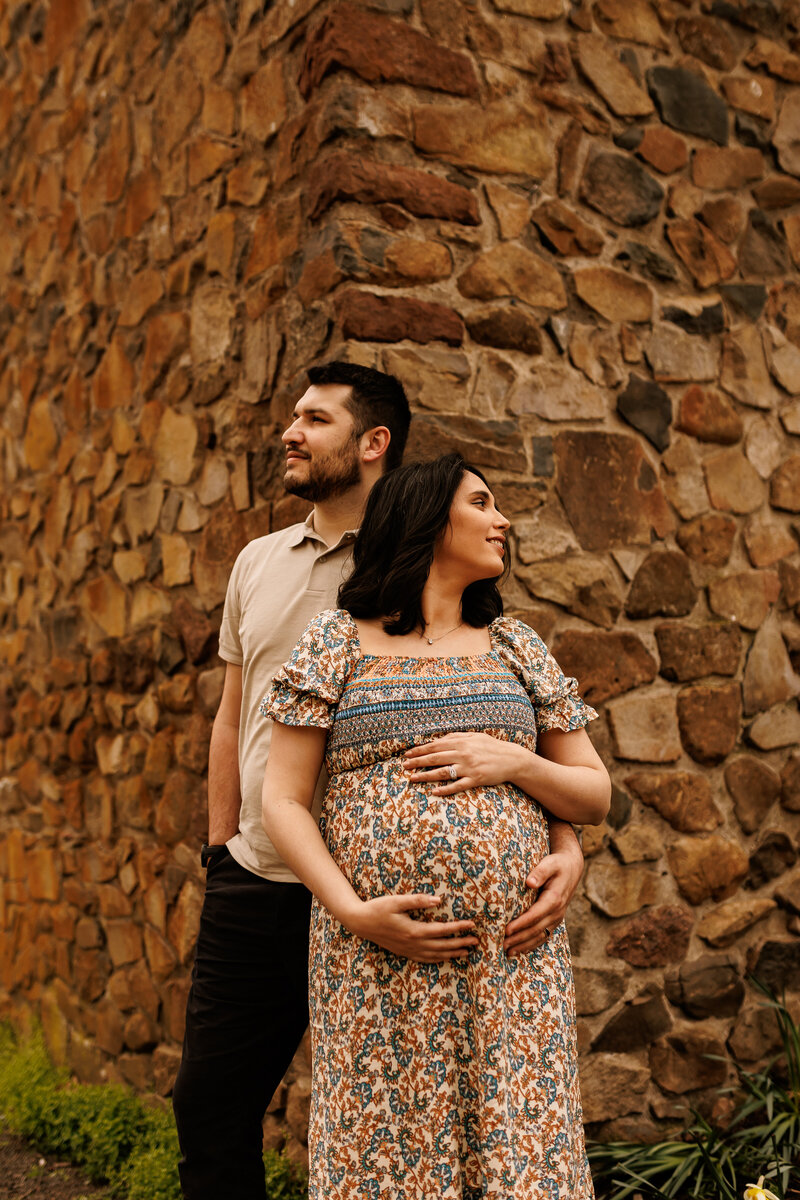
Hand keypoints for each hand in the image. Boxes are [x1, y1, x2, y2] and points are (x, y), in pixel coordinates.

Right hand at [347, 893, 478, 961]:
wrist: (360, 922)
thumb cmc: (377, 908)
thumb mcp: (396, 900)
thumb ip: (418, 900)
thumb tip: (439, 900)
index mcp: (413, 930)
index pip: (442, 930)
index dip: (458, 928)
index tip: (472, 925)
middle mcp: (413, 943)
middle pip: (442, 946)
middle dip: (461, 944)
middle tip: (476, 941)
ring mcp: (408, 950)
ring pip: (435, 955)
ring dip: (452, 954)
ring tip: (467, 953)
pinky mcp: (404, 952)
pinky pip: (425, 959)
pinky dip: (438, 959)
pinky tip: (445, 958)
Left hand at [403, 732, 528, 794]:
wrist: (512, 758)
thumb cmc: (491, 746)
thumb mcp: (473, 736)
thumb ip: (455, 737)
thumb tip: (437, 740)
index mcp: (461, 742)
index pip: (435, 746)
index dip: (419, 750)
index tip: (407, 754)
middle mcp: (463, 754)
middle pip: (435, 759)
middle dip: (417, 762)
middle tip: (404, 767)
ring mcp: (469, 768)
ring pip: (442, 772)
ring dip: (425, 776)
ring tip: (412, 779)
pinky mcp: (476, 780)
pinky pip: (458, 786)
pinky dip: (445, 789)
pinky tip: (434, 792)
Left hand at [503, 845, 583, 957]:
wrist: (572, 868)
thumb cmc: (557, 864)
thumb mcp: (550, 863)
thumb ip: (540, 872)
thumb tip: (529, 883)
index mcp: (554, 899)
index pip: (535, 915)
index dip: (521, 924)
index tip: (507, 930)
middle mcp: (557, 912)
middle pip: (536, 929)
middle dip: (519, 939)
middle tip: (502, 945)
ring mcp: (557, 918)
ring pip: (540, 936)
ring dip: (524, 945)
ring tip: (508, 952)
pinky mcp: (554, 920)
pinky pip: (544, 935)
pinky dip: (532, 945)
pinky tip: (520, 950)